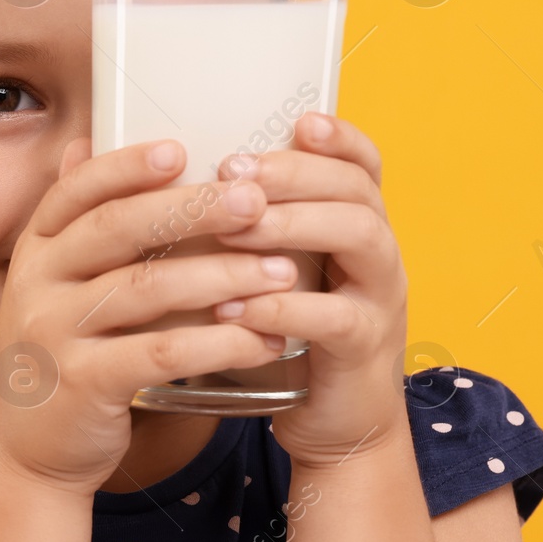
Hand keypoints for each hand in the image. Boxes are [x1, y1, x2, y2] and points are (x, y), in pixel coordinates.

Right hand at [0, 136, 300, 501]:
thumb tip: (87, 140)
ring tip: (284, 272)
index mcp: (35, 250)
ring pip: (146, 289)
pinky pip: (160, 353)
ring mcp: (54, 333)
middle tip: (256, 200)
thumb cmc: (61, 356)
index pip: (76, 192)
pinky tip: (263, 339)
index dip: (126, 168)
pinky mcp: (83, 383)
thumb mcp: (53, 285)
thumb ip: (75, 224)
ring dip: (221, 276)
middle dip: (192, 209)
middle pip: (117, 229)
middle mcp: (36, 284)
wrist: (28, 451)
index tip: (180, 150)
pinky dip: (218, 342)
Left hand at [211, 112, 409, 466]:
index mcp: (354, 225)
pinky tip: (233, 306)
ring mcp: (379, 299)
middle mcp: (377, 253)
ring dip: (291, 226)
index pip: (363, 164)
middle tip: (234, 170)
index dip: (340, 138)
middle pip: (356, 190)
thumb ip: (242, 223)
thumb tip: (163, 173)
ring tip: (234, 229)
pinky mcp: (363, 350)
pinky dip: (283, 307)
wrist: (330, 421)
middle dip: (295, 173)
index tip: (298, 120)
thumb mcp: (271, 269)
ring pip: (358, 238)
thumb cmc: (284, 331)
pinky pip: (335, 318)